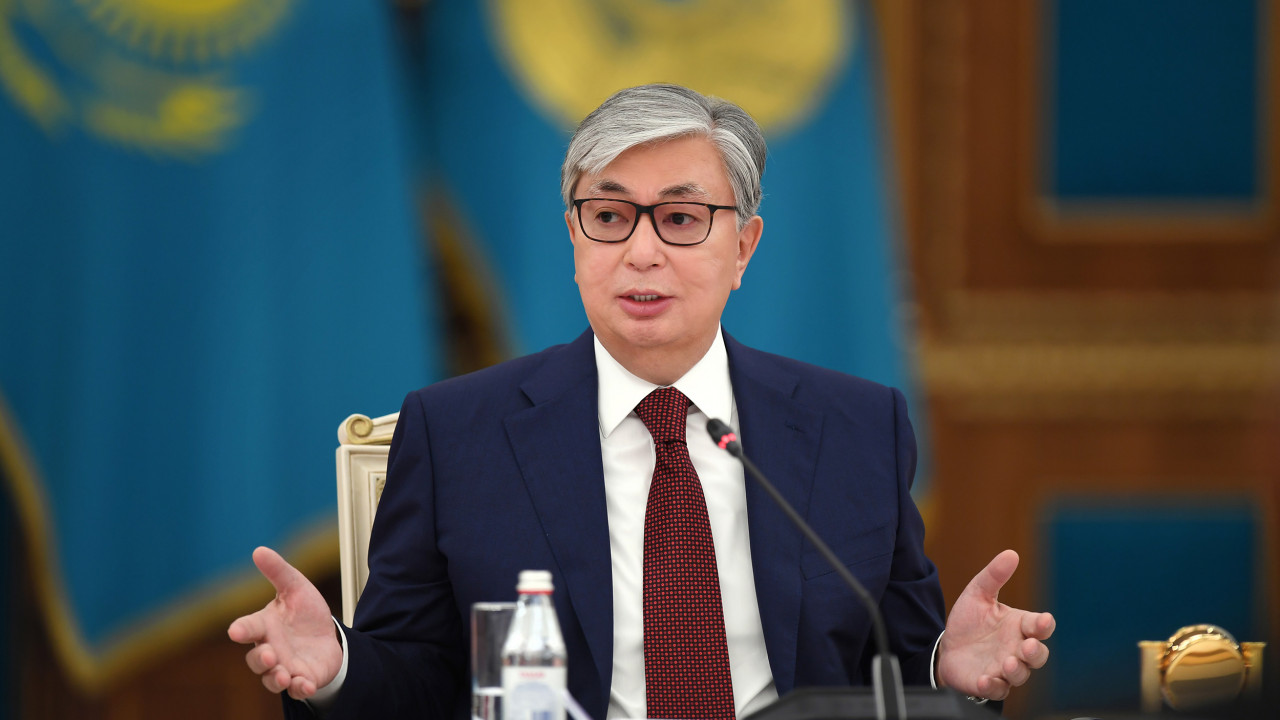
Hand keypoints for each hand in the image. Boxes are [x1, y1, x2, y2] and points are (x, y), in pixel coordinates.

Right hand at [227, 547, 343, 700]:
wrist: (327, 636)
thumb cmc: (304, 613)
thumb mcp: (296, 588)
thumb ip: (278, 572)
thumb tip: (259, 550)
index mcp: (265, 626)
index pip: (248, 627)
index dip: (242, 629)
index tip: (236, 631)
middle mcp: (270, 649)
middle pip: (256, 659)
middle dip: (260, 658)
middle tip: (270, 654)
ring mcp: (284, 667)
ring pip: (271, 679)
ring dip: (275, 678)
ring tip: (283, 675)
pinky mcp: (301, 679)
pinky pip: (296, 689)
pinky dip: (300, 689)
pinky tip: (306, 684)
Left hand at [935, 549, 1054, 700]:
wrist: (947, 646)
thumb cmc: (969, 622)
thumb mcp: (977, 594)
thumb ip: (993, 576)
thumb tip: (1011, 554)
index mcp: (1019, 626)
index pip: (1039, 627)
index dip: (1044, 625)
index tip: (1043, 622)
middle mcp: (1016, 649)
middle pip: (1038, 655)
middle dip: (1036, 652)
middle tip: (1028, 646)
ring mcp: (1004, 668)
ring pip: (1021, 674)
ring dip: (1017, 670)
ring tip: (1008, 663)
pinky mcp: (988, 683)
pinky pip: (997, 689)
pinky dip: (993, 686)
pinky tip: (985, 679)